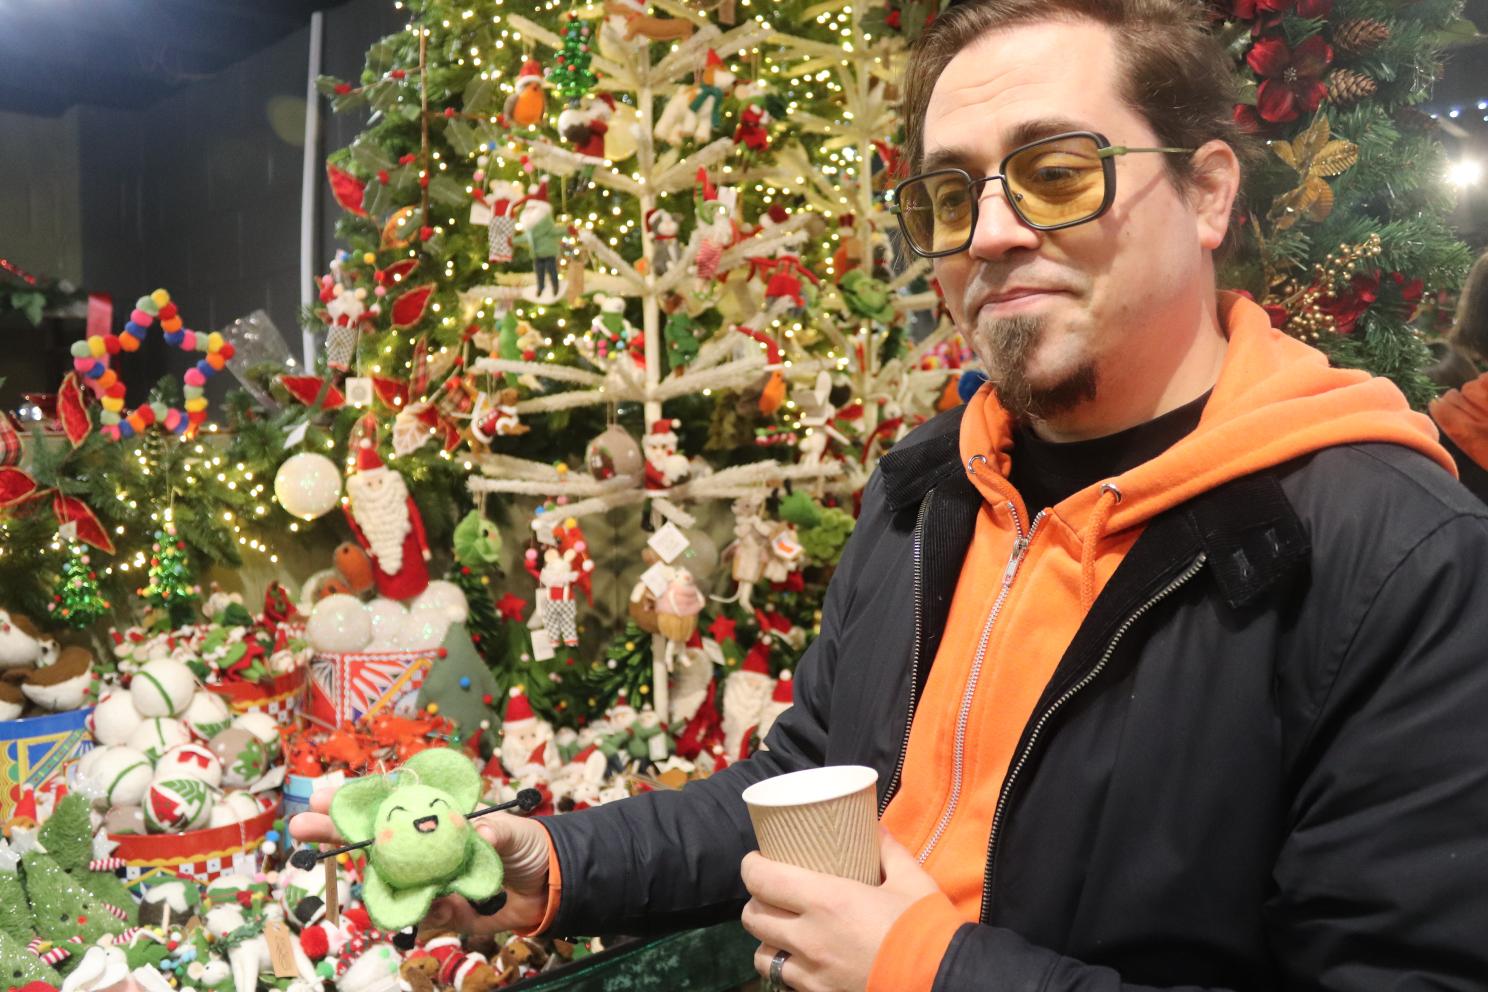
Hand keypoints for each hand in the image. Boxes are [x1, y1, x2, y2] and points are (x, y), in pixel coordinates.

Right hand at [290, 785, 552, 934]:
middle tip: (298, 828)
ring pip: (386, 883)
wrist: (549, 888)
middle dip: (334, 833)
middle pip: (370, 841)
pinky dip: (422, 912)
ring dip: (379, 885)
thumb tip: (478, 834)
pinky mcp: (438, 911)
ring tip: (393, 886)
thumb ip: (496, 832)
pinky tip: (441, 904)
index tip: (322, 796)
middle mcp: (422, 847)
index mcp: (435, 818)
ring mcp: (426, 880)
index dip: (355, 801)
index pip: (389, 805)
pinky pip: (416, 915)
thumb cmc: (527, 846)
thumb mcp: (515, 831)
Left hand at [740, 828, 942, 991]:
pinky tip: (801, 959)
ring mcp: (812, 973)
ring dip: (767, 939)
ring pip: (762, 955)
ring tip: (781, 929)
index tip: (758, 858)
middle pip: (754, 917)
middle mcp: (809, 938)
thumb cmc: (926, 928)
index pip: (762, 879)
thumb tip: (873, 826)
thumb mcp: (911, 879)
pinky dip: (786, 967)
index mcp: (826, 900)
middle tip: (771, 890)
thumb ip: (887, 850)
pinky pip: (785, 981)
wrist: (943, 981)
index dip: (751, 866)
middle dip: (756, 900)